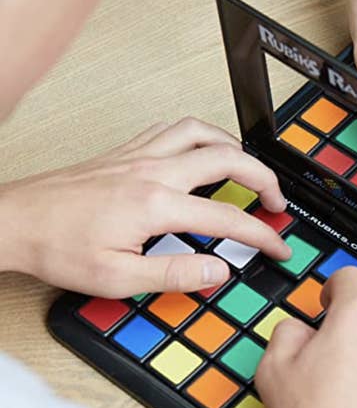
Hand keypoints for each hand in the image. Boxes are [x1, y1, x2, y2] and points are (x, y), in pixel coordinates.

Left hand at [0, 117, 290, 296]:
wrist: (12, 222)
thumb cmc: (57, 248)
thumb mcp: (117, 277)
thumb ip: (175, 273)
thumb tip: (218, 270)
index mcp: (155, 205)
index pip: (227, 218)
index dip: (262, 234)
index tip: (278, 247)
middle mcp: (152, 172)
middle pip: (227, 158)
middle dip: (263, 178)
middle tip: (275, 201)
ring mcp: (138, 156)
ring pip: (201, 132)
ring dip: (234, 147)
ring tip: (248, 169)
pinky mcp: (125, 152)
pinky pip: (173, 129)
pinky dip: (199, 136)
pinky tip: (200, 152)